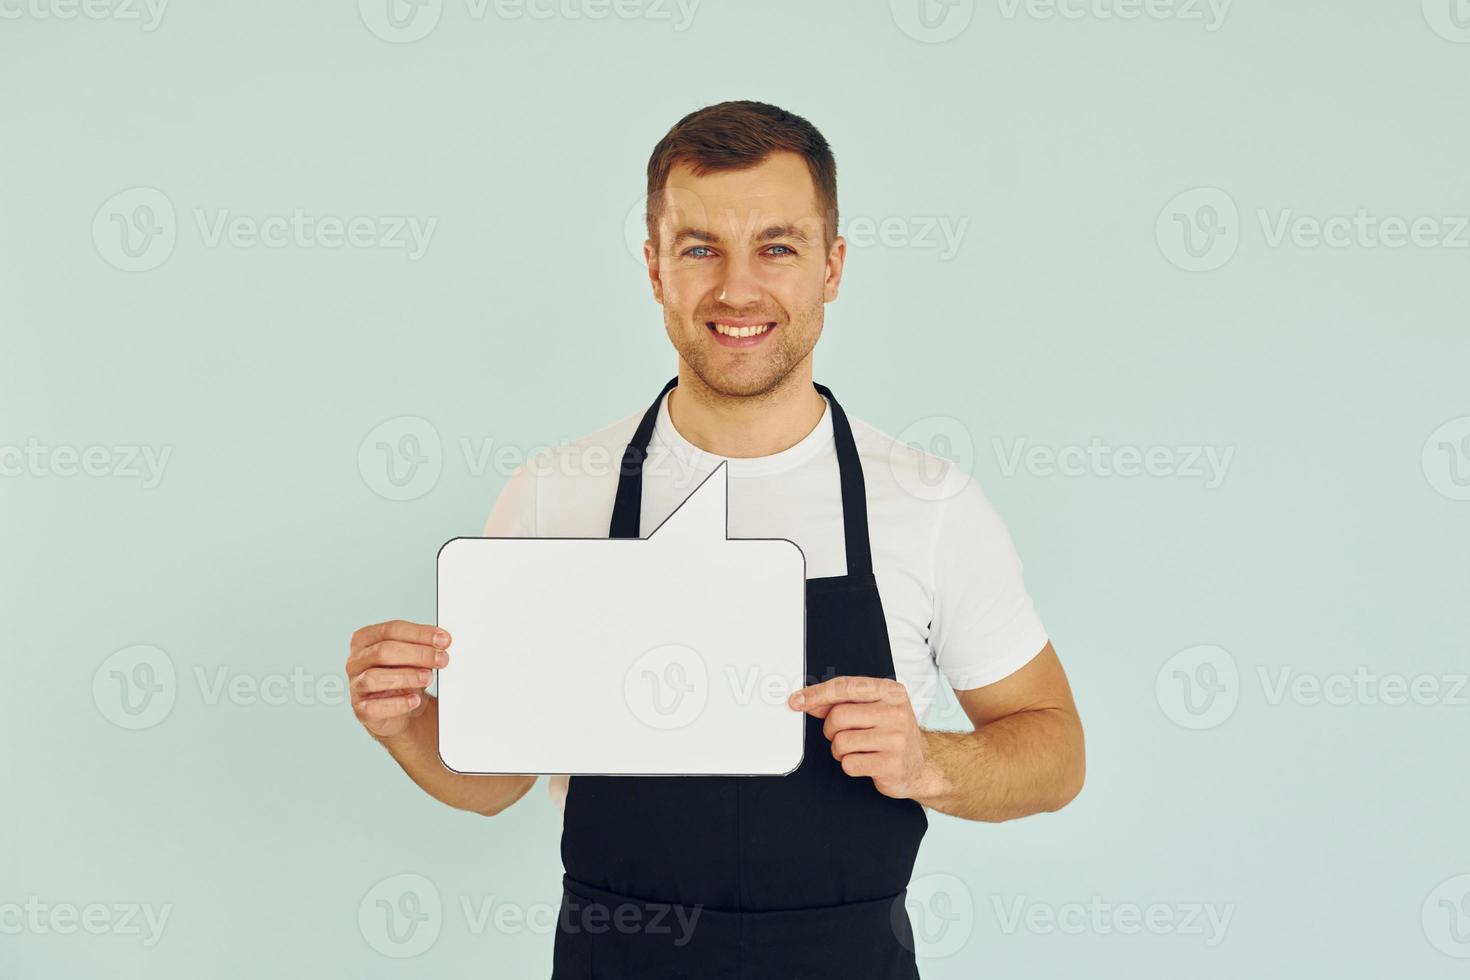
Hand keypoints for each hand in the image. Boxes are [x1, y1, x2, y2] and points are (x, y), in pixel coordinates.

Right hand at [347, 619, 450, 739]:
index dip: (419, 634)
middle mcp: (356, 661)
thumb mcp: (413, 656)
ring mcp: (355, 686)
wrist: (401, 710)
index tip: (443, 640)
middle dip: (417, 654)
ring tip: (428, 678)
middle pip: (383, 651)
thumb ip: (423, 646)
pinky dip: (397, 704)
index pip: (391, 630)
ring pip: (374, 677)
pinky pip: (375, 707)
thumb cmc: (404, 676)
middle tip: (442, 659)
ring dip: (406, 676)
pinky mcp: (361, 709)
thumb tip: (441, 641)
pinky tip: (414, 700)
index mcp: (365, 639)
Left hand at [788, 675, 937, 799]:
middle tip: (843, 734)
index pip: (846, 686)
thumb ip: (843, 702)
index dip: (817, 694)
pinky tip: (866, 762)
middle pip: (838, 716)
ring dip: (840, 750)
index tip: (797, 700)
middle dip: (831, 729)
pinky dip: (850, 765)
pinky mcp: (891, 764)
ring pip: (841, 742)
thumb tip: (808, 700)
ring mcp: (895, 738)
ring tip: (858, 749)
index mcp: (891, 691)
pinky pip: (849, 764)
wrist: (923, 765)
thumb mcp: (874, 709)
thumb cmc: (893, 734)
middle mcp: (895, 712)